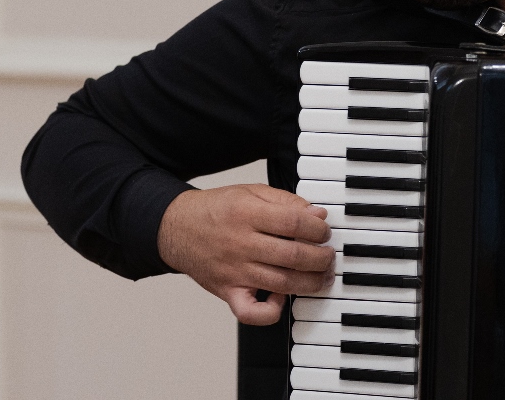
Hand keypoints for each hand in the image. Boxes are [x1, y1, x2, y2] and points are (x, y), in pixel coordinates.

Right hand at [157, 183, 334, 325]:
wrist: (176, 228)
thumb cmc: (217, 209)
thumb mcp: (251, 191)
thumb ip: (286, 201)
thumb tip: (317, 215)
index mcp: (248, 213)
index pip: (293, 222)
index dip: (317, 228)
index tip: (324, 231)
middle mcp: (241, 243)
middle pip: (292, 255)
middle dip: (321, 258)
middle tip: (329, 256)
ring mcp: (234, 271)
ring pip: (281, 283)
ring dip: (310, 283)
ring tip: (322, 277)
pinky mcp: (227, 291)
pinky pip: (250, 312)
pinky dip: (271, 312)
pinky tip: (283, 298)